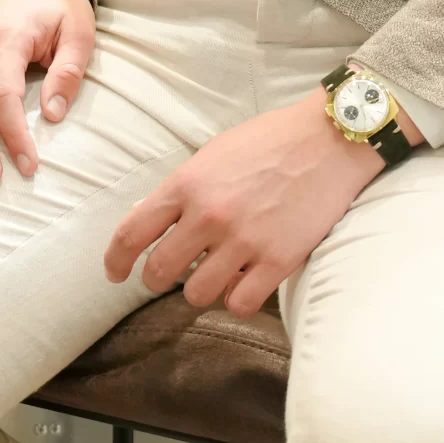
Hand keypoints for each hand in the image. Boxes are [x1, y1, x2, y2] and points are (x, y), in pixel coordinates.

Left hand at [103, 91, 392, 315]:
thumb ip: (180, 189)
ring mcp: (244, 241)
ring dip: (200, 289)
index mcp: (187, 184)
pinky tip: (243, 283)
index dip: (116, 260)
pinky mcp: (278, 261)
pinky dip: (236, 299)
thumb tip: (145, 216)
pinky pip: (239, 303)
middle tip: (169, 275)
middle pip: (159, 271)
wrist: (328, 140)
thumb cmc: (269, 142)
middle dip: (157, 278)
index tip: (115, 274)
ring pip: (197, 294)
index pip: (133, 233)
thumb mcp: (212, 154)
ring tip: (213, 274)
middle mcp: (209, 215)